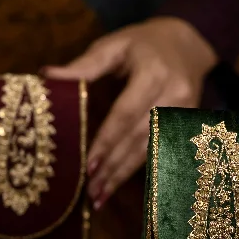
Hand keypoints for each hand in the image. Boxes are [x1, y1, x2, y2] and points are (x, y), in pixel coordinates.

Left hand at [43, 17, 217, 208]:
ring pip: (152, 150)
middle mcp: (175, 95)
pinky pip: (163, 151)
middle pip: (139, 138)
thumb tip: (48, 76)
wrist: (188, 44)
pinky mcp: (190, 123)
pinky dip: (142, 170)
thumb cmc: (143, 44)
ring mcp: (186, 112)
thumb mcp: (114, 45)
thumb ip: (85, 65)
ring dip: (126, 175)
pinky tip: (124, 184)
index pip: (126, 114)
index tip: (89, 166)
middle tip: (91, 191)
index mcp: (154, 73)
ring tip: (101, 195)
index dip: (107, 142)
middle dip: (114, 167)